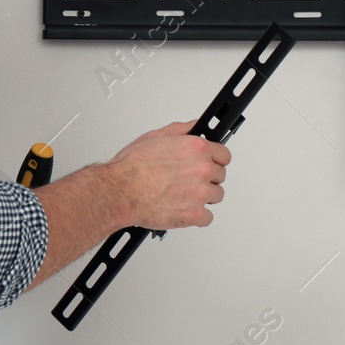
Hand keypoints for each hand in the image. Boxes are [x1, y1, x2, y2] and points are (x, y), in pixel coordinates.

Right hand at [104, 119, 231, 229]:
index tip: (211, 163)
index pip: (224, 155)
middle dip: (208, 178)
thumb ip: (181, 130)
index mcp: (196, 149)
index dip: (216, 159)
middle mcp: (202, 169)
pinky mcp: (194, 214)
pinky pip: (207, 218)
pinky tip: (185, 210)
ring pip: (216, 196)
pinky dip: (197, 217)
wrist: (120, 191)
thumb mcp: (156, 136)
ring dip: (204, 197)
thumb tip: (194, 127)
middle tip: (190, 180)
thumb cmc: (133, 166)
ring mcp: (200, 193)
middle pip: (220, 176)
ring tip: (186, 195)